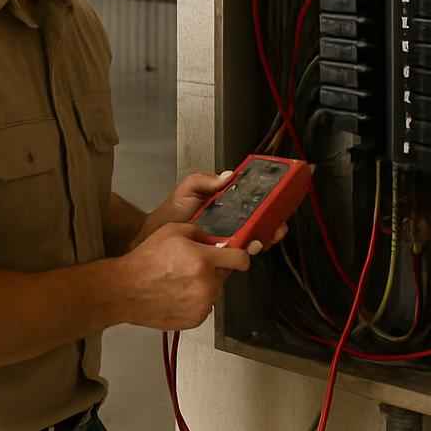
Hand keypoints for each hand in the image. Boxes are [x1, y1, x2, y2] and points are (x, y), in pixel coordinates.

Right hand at [117, 222, 253, 330]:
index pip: (240, 259)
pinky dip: (195, 302)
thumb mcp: (172, 231)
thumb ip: (200, 233)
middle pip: (224, 276)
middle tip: (191, 267)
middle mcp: (207, 285)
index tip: (234, 256)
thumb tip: (216, 240)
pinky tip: (176, 295)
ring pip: (214, 292)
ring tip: (179, 282)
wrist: (126, 290)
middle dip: (213, 270)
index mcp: (203, 260)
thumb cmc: (146, 259)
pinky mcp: (196, 320)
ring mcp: (202, 305)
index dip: (239, 255)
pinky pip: (204, 307)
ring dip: (204, 286)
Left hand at [128, 171, 292, 253]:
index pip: (249, 201)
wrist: (153, 238)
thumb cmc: (170, 214)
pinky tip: (252, 245)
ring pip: (254, 237)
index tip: (277, 198)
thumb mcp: (186, 189)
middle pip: (258, 221)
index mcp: (224, 204)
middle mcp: (229, 222)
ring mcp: (227, 238)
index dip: (265, 200)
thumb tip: (227, 175)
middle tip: (277, 221)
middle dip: (272, 220)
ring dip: (266, 235)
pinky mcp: (223, 254)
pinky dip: (251, 249)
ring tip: (268, 233)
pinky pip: (241, 252)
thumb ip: (203, 180)